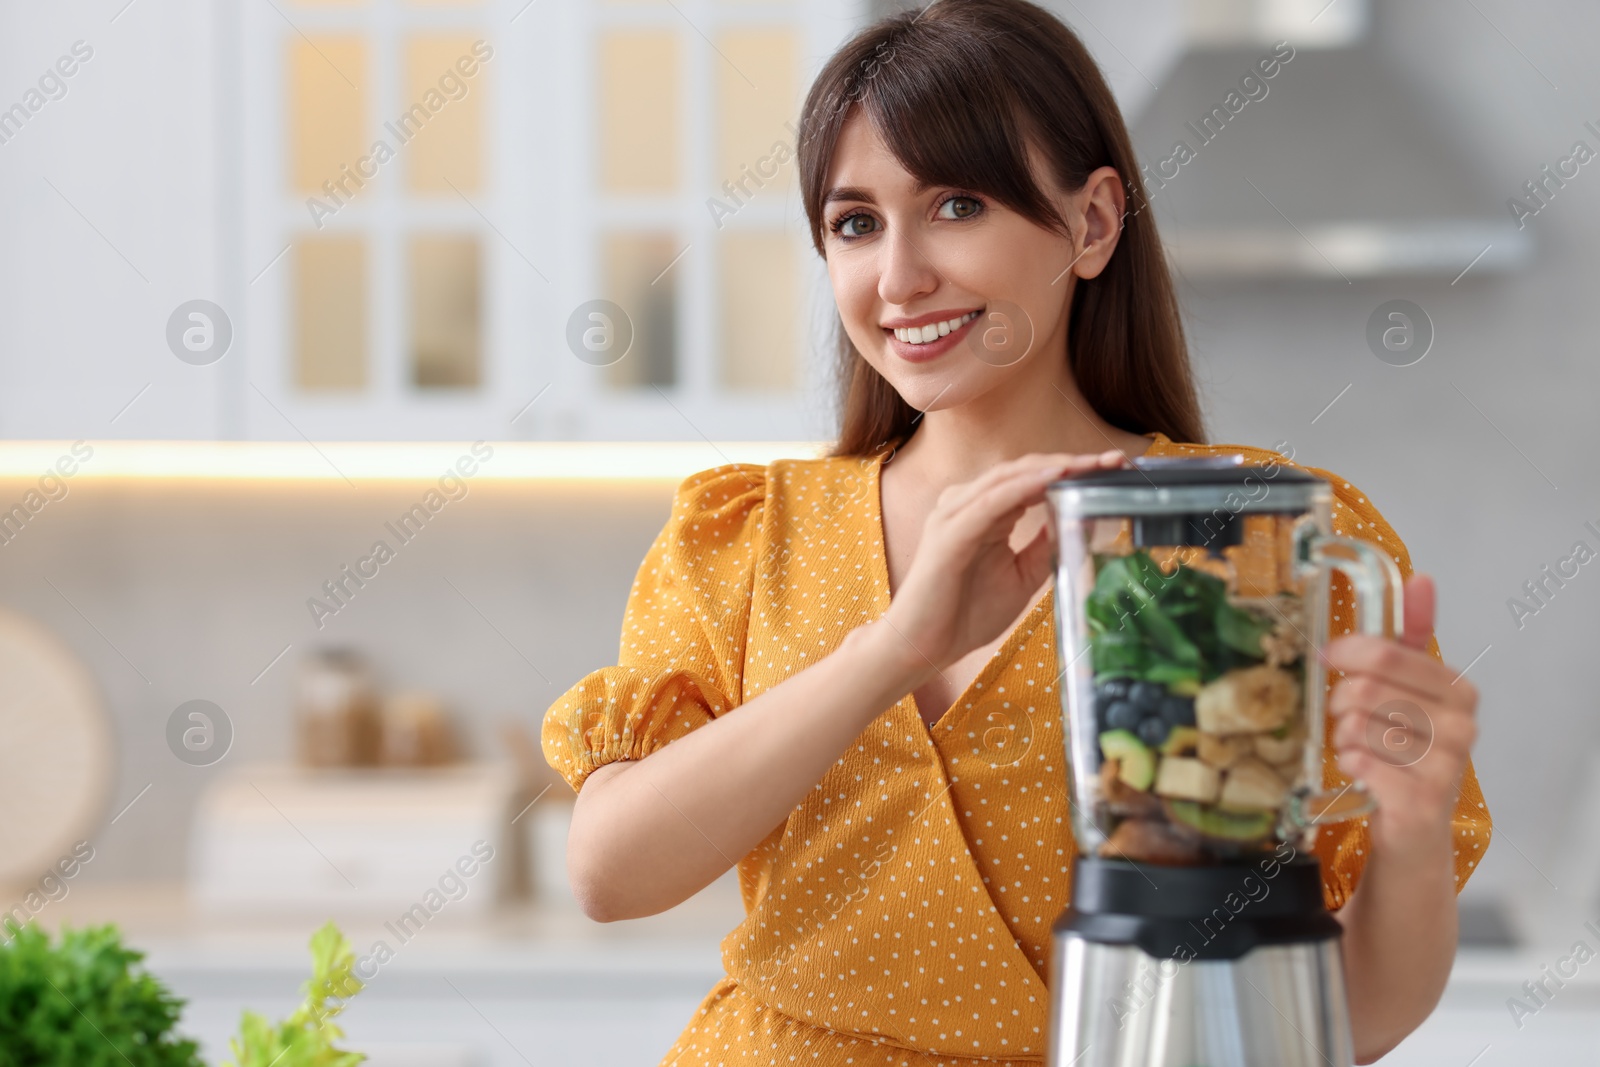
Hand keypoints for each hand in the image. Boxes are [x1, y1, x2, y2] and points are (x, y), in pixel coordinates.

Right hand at [875, 449, 1130, 686]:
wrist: (923, 646)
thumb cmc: (964, 614)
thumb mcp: (1021, 577)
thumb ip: (1043, 547)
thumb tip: (1074, 522)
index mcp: (982, 513)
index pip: (1031, 480)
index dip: (1071, 470)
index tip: (1110, 468)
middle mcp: (966, 505)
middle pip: (1024, 471)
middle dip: (1070, 462)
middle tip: (1112, 459)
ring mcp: (955, 515)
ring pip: (1010, 479)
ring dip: (1052, 468)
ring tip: (1089, 464)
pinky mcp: (950, 532)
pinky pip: (992, 501)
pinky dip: (1025, 487)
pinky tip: (1053, 478)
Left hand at [1325, 574, 1478, 854]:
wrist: (1415, 830)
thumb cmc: (1408, 753)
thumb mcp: (1411, 690)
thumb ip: (1410, 639)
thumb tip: (1422, 578)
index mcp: (1458, 690)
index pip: (1387, 654)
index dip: (1347, 651)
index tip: (1330, 655)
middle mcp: (1462, 726)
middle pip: (1366, 690)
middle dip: (1340, 701)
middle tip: (1342, 714)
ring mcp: (1446, 766)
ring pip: (1358, 727)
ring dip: (1344, 737)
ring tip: (1359, 747)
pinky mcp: (1422, 801)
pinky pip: (1361, 763)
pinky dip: (1349, 763)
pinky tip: (1360, 769)